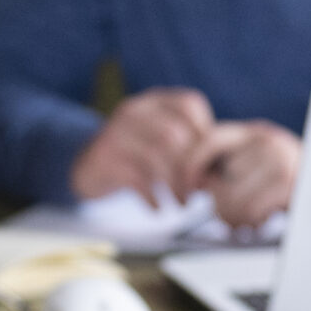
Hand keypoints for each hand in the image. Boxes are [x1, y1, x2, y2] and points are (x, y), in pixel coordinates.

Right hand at [71, 88, 214, 206]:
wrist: (88, 166)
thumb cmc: (138, 157)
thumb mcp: (160, 141)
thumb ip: (190, 148)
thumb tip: (223, 172)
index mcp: (154, 101)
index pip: (189, 104)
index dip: (206, 134)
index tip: (210, 164)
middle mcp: (134, 110)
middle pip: (174, 134)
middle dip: (191, 168)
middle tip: (198, 192)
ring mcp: (115, 132)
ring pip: (156, 157)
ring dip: (174, 186)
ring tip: (181, 205)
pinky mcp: (103, 158)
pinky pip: (135, 179)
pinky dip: (152, 197)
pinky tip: (158, 209)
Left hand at [179, 120, 300, 227]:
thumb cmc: (288, 190)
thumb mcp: (256, 171)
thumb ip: (225, 171)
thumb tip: (194, 185)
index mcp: (254, 132)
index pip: (207, 140)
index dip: (188, 168)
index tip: (186, 192)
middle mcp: (268, 139)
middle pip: (216, 182)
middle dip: (219, 206)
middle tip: (231, 215)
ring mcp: (282, 159)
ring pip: (231, 200)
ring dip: (236, 219)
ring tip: (250, 219)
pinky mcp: (292, 183)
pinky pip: (252, 211)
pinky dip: (253, 224)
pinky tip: (264, 220)